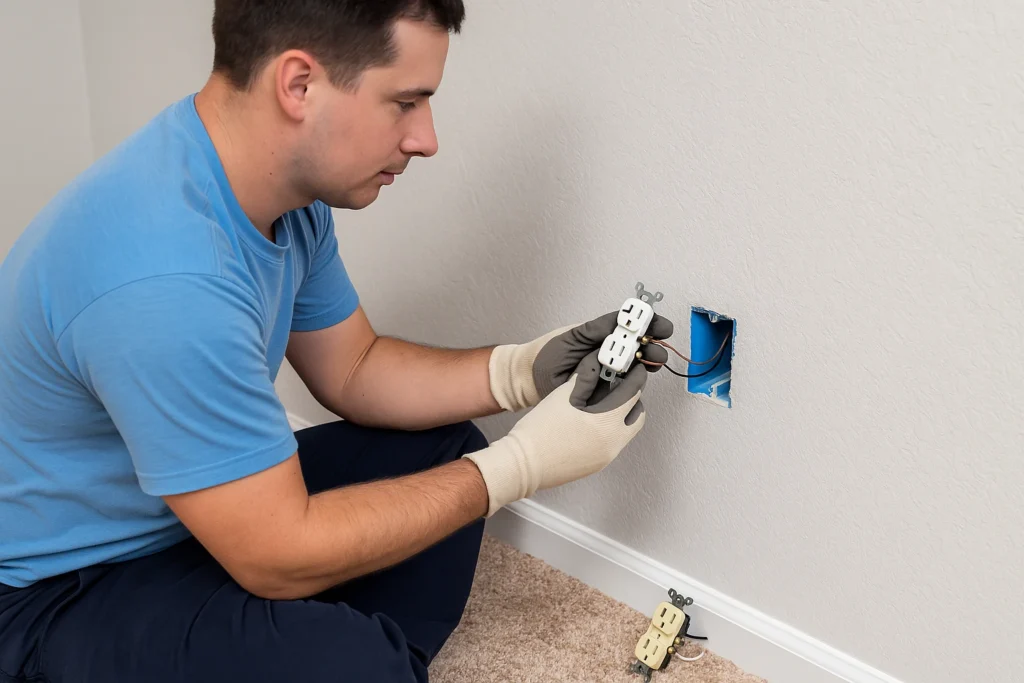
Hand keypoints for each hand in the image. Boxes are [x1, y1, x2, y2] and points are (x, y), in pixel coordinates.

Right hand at [466, 351, 647, 516]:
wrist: (522, 464)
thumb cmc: (538, 432)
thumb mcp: (563, 395)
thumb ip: (585, 378)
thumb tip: (596, 364)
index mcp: (606, 422)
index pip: (632, 393)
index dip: (635, 377)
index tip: (634, 370)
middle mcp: (612, 442)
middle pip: (637, 415)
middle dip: (632, 399)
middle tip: (619, 386)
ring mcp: (606, 456)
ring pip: (626, 431)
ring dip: (622, 416)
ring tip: (603, 404)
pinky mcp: (597, 464)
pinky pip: (613, 443)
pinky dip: (609, 429)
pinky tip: (591, 422)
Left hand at [488, 311, 673, 412]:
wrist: (528, 379)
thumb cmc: (547, 353)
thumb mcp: (573, 335)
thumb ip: (598, 329)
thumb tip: (622, 321)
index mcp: (604, 336)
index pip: (632, 327)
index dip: (649, 326)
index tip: (661, 327)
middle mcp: (609, 354)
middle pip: (640, 349)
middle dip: (652, 348)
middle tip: (656, 351)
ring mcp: (608, 374)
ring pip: (636, 369)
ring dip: (647, 365)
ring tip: (651, 364)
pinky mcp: (604, 393)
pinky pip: (624, 390)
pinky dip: (633, 386)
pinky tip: (636, 382)